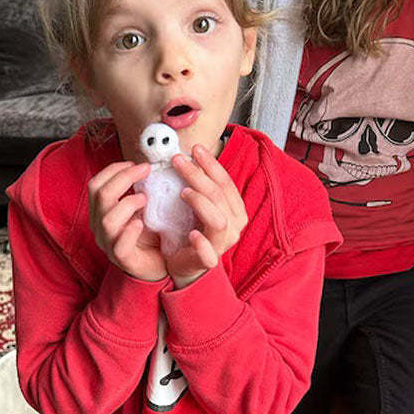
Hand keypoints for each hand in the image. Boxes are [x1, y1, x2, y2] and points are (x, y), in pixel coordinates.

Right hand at [88, 161, 167, 281]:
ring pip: (107, 220)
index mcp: (100, 212)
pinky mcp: (123, 259)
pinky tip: (142, 223)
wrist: (156, 266)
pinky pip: (120, 245)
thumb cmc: (148, 235)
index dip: (113, 170)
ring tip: (145, 198)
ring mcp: (109, 244)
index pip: (95, 185)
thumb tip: (148, 165)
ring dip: (127, 203)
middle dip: (124, 177)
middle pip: (100, 195)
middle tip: (146, 170)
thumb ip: (137, 191)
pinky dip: (130, 231)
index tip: (134, 162)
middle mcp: (100, 227)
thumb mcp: (140, 209)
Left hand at [166, 144, 247, 287]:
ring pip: (217, 220)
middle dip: (198, 176)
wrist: (185, 265)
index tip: (195, 148)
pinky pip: (209, 254)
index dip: (211, 164)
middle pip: (218, 196)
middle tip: (178, 161)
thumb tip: (186, 156)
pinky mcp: (207, 261)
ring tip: (183, 192)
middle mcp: (233, 226)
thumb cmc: (193, 231)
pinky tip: (191, 233)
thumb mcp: (199, 206)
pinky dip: (201, 242)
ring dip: (201, 203)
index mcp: (234, 210)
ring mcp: (222, 244)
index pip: (225, 182)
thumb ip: (199, 187)